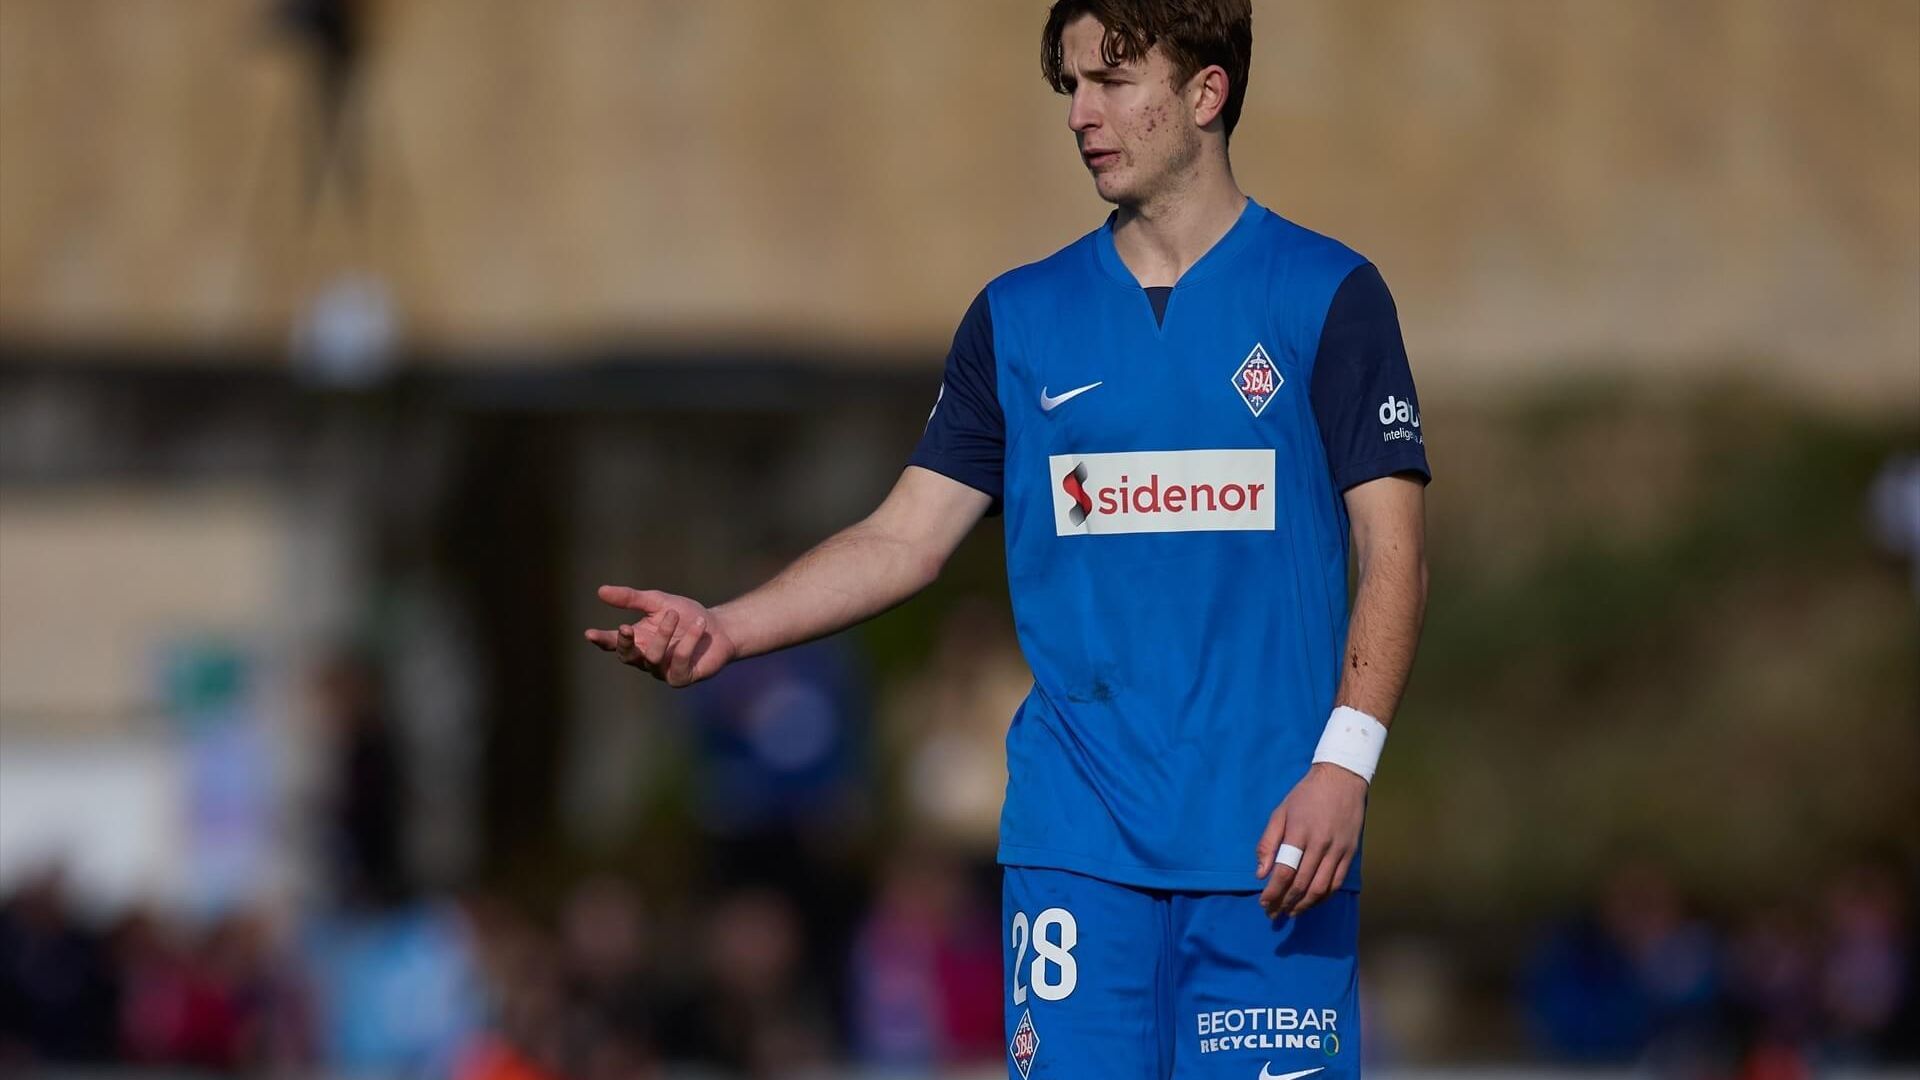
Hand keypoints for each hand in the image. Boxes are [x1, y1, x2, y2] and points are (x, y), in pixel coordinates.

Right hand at [584, 585, 736, 686]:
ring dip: (664, 634)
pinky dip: (688, 641)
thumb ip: (631, 598)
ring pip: (653, 657)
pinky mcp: (681, 678)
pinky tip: (699, 624)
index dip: (601, 640)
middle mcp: (646, 658)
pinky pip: (679, 662)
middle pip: (628, 656)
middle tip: (626, 627)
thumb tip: (600, 591)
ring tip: (674, 613)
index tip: (589, 633)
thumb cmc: (685, 615)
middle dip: (625, 643)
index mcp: (637, 640)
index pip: (613, 643)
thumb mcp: (658, 602)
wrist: (718, 627)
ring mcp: (663, 671)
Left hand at [1254, 762, 1367, 918]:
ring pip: (1320, 888)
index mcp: (1299, 833)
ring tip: (1291, 912)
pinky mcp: (1350, 853)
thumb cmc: (1306, 795)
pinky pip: (1336, 883)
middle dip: (1285, 903)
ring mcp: (1337, 850)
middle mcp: (1320, 844)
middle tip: (1273, 914)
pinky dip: (1323, 897)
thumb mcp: (1280, 812)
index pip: (1284, 872)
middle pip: (1301, 884)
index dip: (1273, 892)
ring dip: (1304, 905)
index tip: (1264, 903)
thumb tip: (1261, 873)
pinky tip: (1312, 902)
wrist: (1341, 779)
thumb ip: (1268, 842)